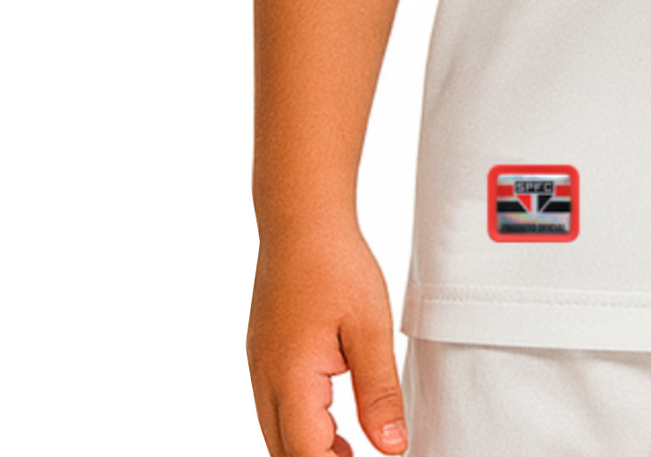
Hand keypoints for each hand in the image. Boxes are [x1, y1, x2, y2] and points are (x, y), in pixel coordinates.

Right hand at [247, 223, 408, 456]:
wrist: (301, 218)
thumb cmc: (336, 264)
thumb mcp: (370, 329)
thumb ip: (379, 393)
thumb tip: (391, 448)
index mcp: (291, 379)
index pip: (306, 455)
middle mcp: (265, 380)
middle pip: (285, 452)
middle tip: (361, 456)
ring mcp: (259, 367)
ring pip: (277, 433)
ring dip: (309, 449)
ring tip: (351, 451)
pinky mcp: (263, 354)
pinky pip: (275, 407)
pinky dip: (300, 425)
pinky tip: (331, 422)